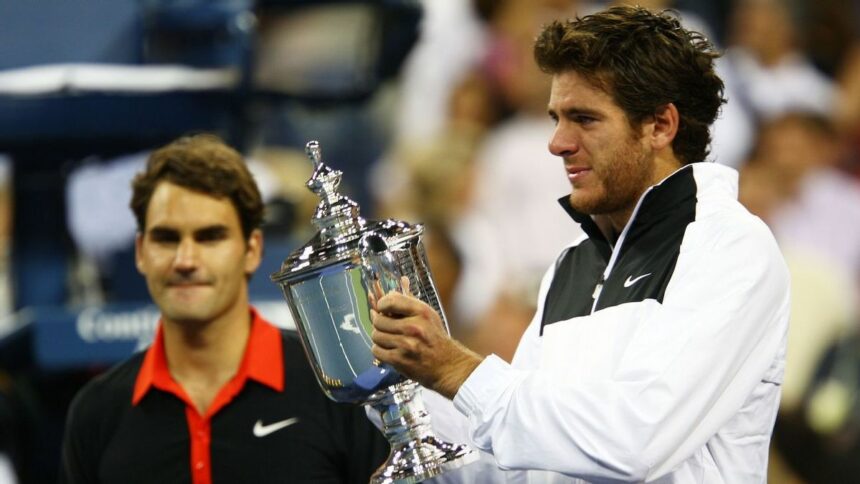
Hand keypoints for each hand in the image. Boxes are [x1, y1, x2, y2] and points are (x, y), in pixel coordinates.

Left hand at [370, 280, 482, 398]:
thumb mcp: (428, 315)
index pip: (390, 300)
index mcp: (421, 312)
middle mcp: (414, 327)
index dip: (382, 305)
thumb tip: (387, 293)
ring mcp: (406, 344)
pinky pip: (376, 350)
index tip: (383, 310)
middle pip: (379, 320)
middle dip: (380, 324)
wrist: (448, 365)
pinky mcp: (399, 360)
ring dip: (380, 338)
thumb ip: (408, 303)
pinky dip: (380, 350)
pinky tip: (389, 350)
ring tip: (389, 340)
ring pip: (376, 335)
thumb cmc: (436, 339)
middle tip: (387, 328)